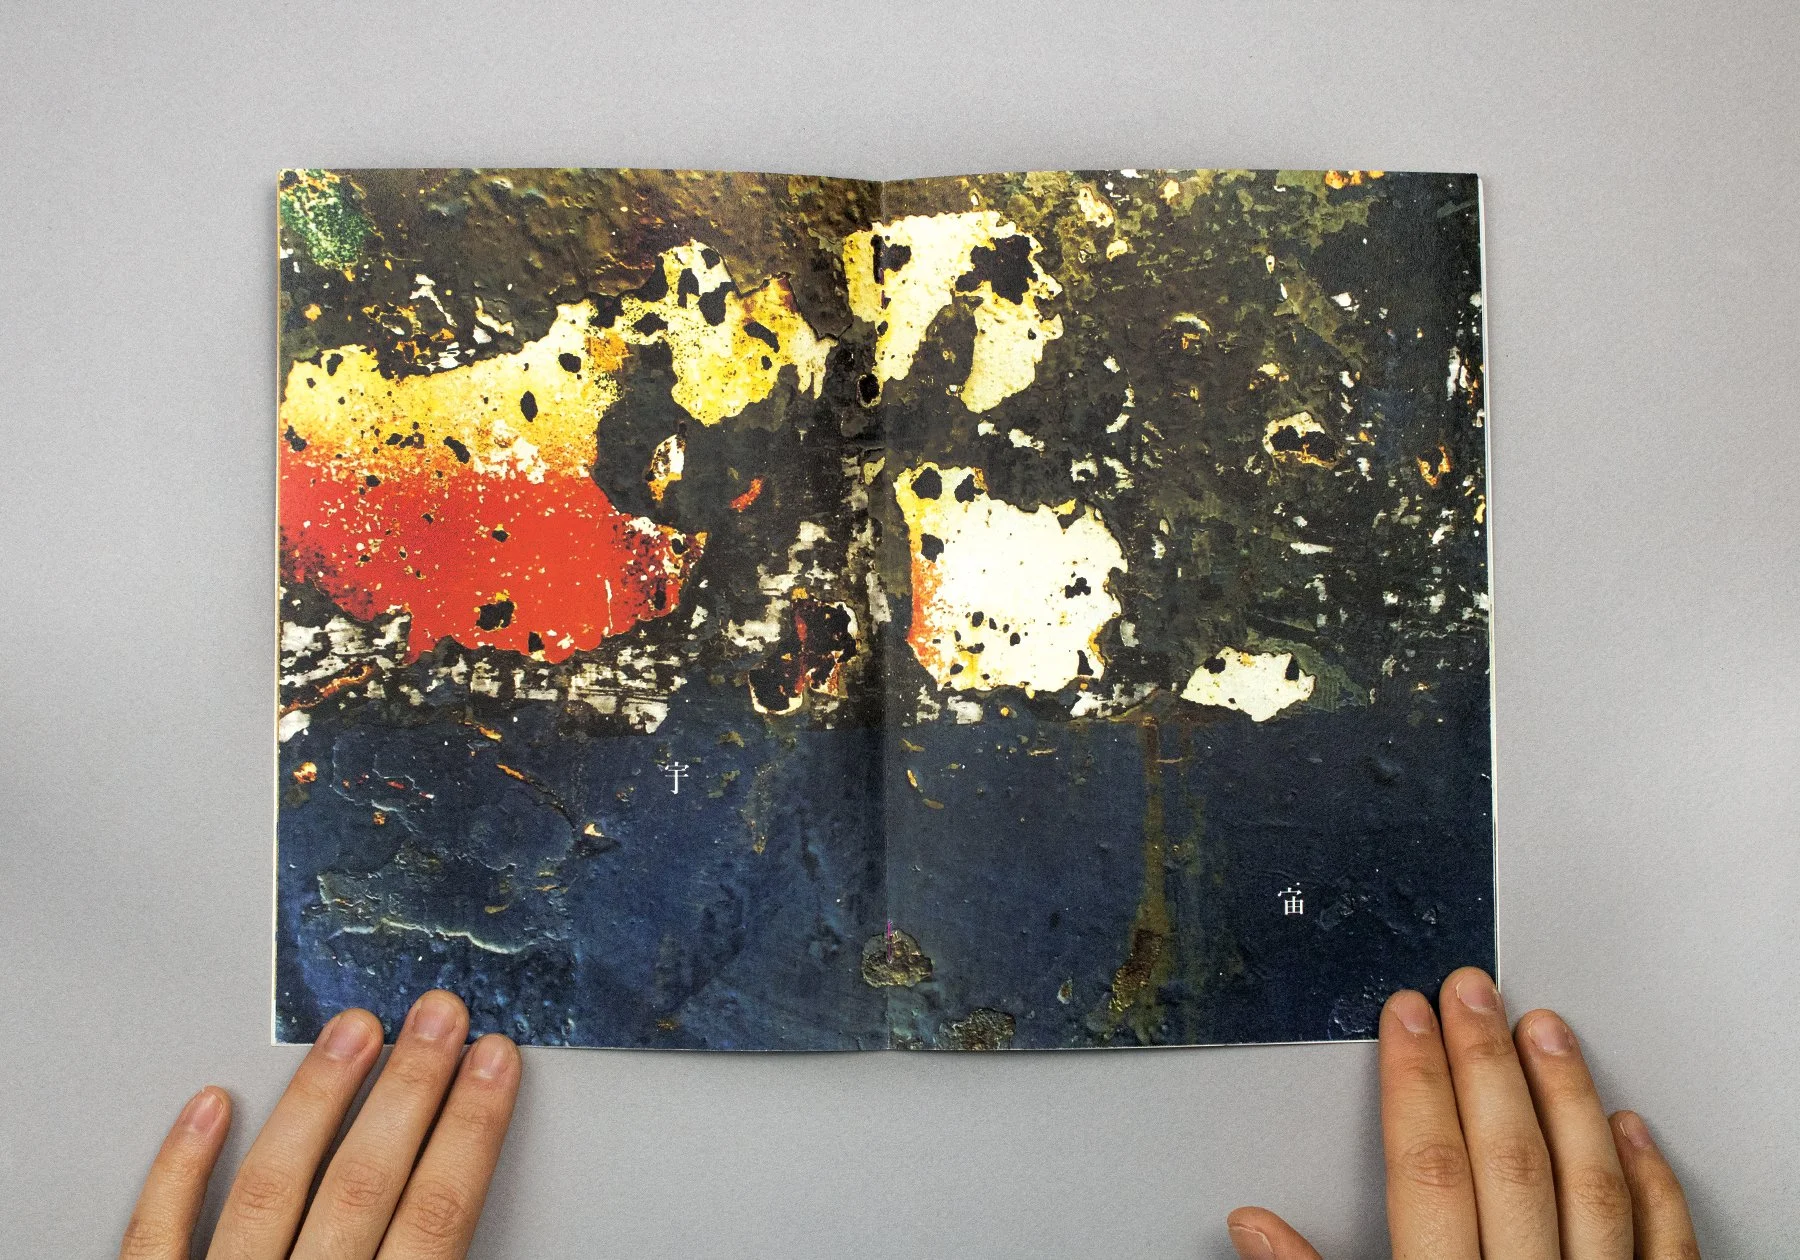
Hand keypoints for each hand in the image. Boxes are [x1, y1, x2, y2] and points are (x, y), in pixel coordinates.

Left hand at [122, 990, 520, 1259]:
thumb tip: (479, 1221)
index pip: (437, 1214)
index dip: (472, 1129)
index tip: (494, 1063)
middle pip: (364, 1183)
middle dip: (410, 1087)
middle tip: (437, 1014)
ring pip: (272, 1187)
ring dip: (318, 1098)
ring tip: (353, 1029)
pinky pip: (157, 1234)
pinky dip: (182, 1168)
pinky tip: (214, 1104)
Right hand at [1227, 967, 1698, 1258]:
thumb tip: (1257, 1230)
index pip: (1427, 1167)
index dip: (1414, 1080)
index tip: (1405, 1018)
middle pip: (1507, 1158)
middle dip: (1484, 1062)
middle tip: (1469, 991)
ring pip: (1593, 1186)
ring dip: (1568, 1097)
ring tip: (1546, 1030)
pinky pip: (1668, 1249)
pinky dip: (1652, 1184)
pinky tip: (1632, 1131)